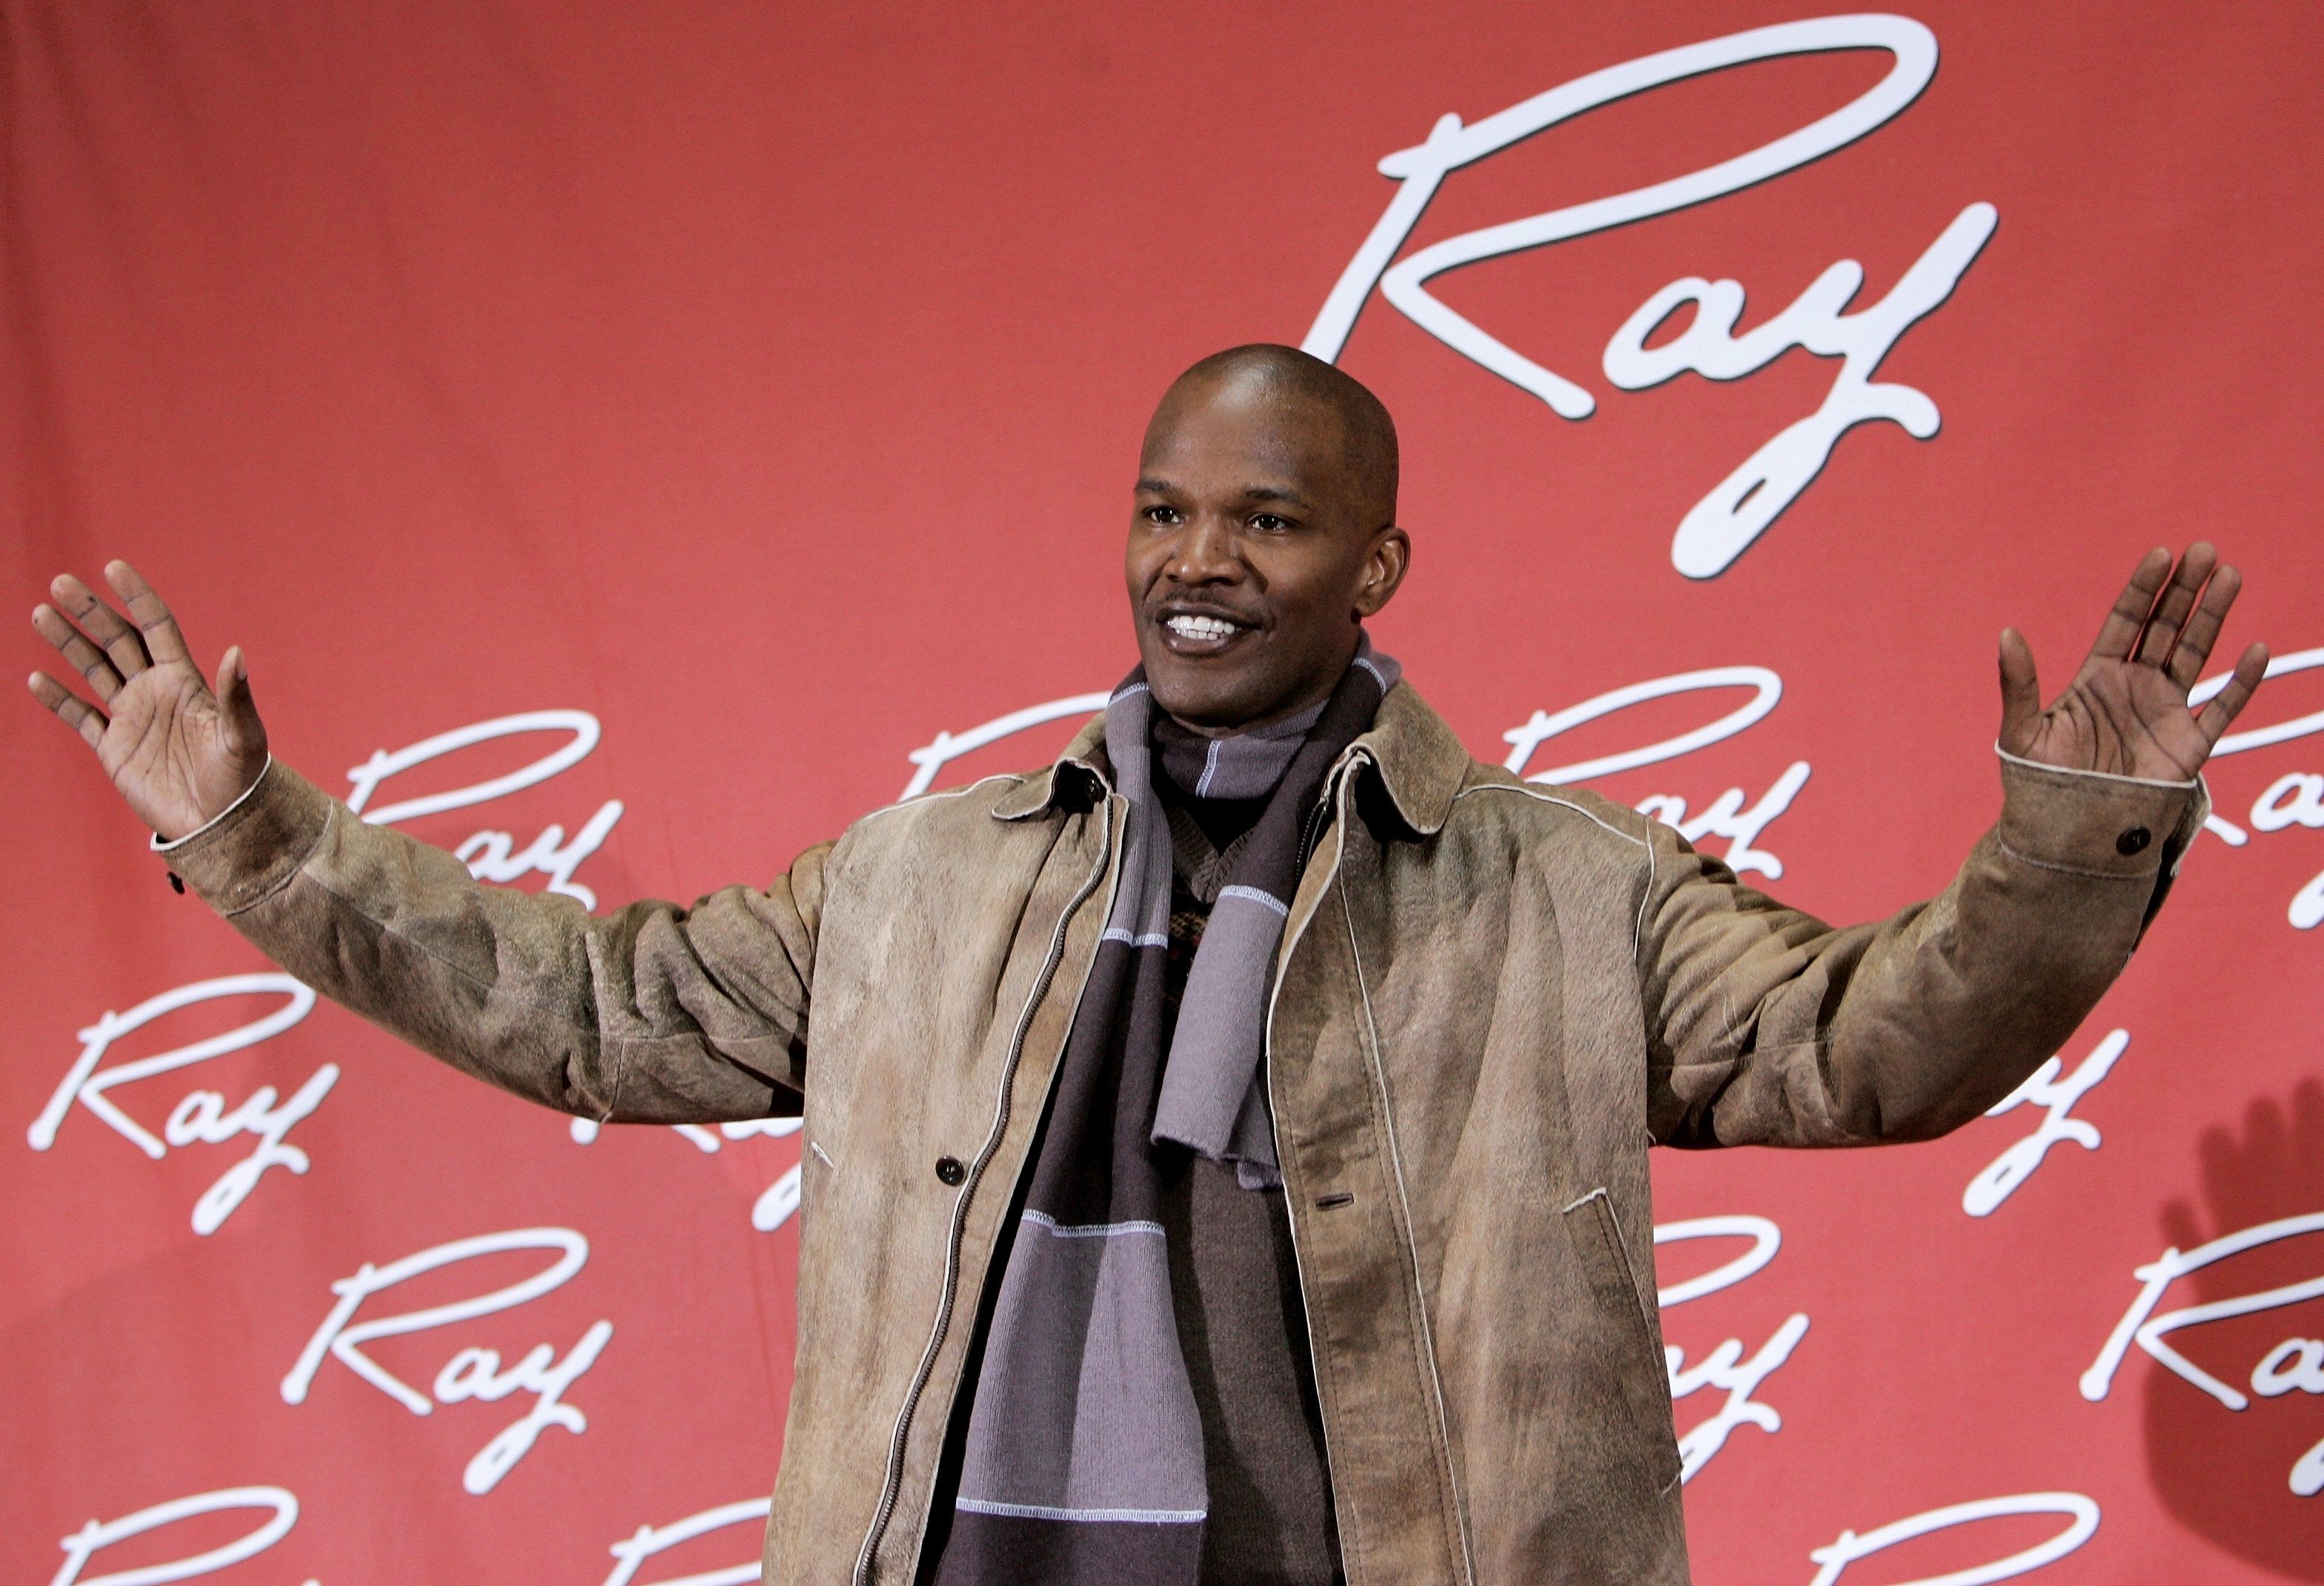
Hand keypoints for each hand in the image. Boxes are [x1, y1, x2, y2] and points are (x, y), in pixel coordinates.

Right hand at [27, 561, 267, 841]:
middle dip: (90, 612)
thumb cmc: (240, 778)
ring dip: (67, 643)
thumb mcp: (243, 735)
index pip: (156, 627)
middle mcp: (154, 692)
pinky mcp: (113, 747)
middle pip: (116, 641)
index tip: (114, 567)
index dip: (137, 597)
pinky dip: (58, 699)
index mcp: (185, 681)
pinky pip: (80, 716)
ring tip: (40, 613)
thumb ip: (236, 696)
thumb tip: (236, 651)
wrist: (219, 823)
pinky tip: (37, 678)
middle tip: (61, 582)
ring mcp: (131, 718)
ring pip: (92, 670)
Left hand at [1999, 543, 2266, 781]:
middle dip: (2184, 590)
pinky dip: (2241, 682)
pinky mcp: (2189, 746)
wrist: (2068, 833)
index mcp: (2097, 677)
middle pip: (2166, 627)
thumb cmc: (2040, 784)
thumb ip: (2019, 683)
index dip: (2144, 588)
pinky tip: (2257, 650)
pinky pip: (2222, 708)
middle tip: (2205, 551)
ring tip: (2230, 575)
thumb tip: (2007, 633)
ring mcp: (2165, 713)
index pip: (2126, 621)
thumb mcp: (2023, 731)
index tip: (2161, 554)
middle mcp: (2135, 687)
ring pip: (2197, 654)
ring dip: (2213, 616)